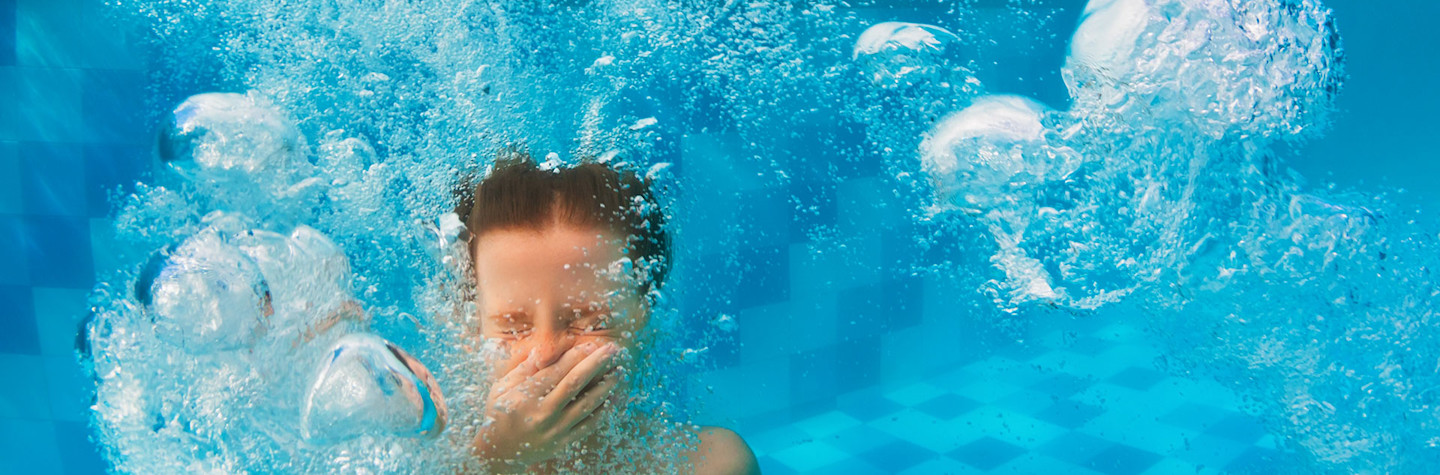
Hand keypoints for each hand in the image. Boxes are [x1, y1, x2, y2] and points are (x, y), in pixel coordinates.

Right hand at [473, 341, 625, 468]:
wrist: (498, 453)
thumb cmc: (499, 414)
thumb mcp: (502, 388)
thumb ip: (523, 369)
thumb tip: (542, 350)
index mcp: (525, 396)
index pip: (556, 371)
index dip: (576, 355)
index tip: (591, 344)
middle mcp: (542, 413)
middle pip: (575, 383)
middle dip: (596, 363)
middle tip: (612, 349)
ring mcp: (554, 429)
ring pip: (586, 404)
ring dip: (605, 385)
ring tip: (618, 372)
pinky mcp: (563, 442)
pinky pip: (588, 424)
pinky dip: (601, 410)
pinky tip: (610, 397)